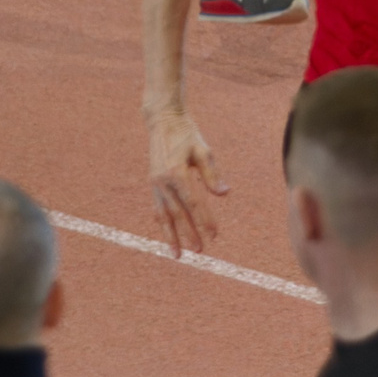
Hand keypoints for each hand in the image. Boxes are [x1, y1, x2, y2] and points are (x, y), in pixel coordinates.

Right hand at [148, 110, 226, 256]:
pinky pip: (157, 209)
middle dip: (188, 234)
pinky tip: (169, 235)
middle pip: (178, 214)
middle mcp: (163, 182)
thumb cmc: (187, 135)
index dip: (205, 220)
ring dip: (171, 236)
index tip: (214, 235)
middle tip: (199, 251)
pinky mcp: (153, 184)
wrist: (163, 122)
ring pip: (163, 216)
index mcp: (177, 173)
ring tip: (178, 254)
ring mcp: (155, 184)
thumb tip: (224, 194)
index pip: (194, 203)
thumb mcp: (203, 150)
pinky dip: (163, 224)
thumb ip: (212, 174)